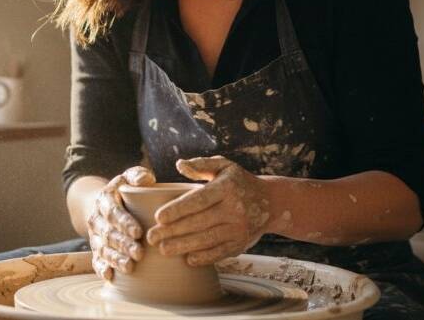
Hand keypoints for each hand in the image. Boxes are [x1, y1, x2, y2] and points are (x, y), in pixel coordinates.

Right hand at [87, 166, 155, 280]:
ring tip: (130, 267)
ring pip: (103, 249)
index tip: (138, 232)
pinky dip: (101, 269)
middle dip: (124, 245)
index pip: (113, 212)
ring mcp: (94, 236)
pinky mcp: (95, 249)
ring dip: (115, 259)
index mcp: (104, 200)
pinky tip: (110, 276)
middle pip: (109, 234)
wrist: (102, 204)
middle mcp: (96, 219)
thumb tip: (146, 179)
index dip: (125, 223)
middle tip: (140, 253)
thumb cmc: (123, 190)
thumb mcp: (128, 177)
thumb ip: (137, 175)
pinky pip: (96, 260)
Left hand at [146, 156, 270, 266]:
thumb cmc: (239, 182)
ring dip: (183, 246)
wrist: (271, 202)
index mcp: (227, 187)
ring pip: (207, 240)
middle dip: (173, 231)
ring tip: (163, 249)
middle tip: (151, 237)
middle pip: (199, 222)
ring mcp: (239, 228)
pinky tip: (187, 259)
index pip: (198, 200)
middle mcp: (234, 209)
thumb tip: (180, 164)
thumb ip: (201, 164)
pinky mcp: (241, 243)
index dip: (177, 209)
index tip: (158, 217)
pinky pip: (220, 252)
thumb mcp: (224, 166)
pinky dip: (203, 257)